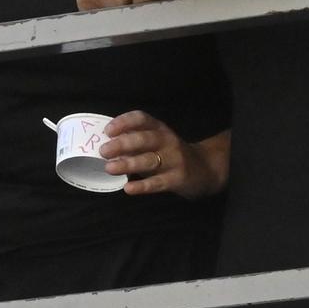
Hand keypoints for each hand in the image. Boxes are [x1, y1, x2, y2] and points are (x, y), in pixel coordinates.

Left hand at [100, 111, 225, 199]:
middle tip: (103, 151)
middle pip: (144, 139)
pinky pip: (158, 182)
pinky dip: (142, 186)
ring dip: (128, 164)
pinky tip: (128, 188)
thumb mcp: (156, 143)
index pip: (142, 119)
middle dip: (122, 144)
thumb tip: (105, 144)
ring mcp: (174, 159)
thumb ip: (135, 142)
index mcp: (159, 128)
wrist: (205, 169)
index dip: (124, 122)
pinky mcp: (178, 178)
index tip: (108, 130)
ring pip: (149, 160)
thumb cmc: (171, 155)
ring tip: (109, 168)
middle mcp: (167, 140)